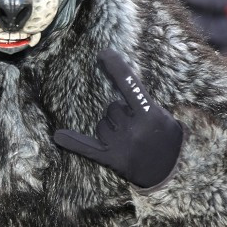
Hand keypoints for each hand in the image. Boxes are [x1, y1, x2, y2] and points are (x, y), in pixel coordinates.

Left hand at [53, 49, 183, 189]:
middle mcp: (134, 128)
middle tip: (134, 128)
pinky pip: (88, 148)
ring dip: (110, 128)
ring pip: (101, 125)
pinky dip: (73, 142)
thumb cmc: (167, 139)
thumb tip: (122, 84)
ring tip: (127, 140)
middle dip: (120, 114)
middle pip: (112, 108)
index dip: (117, 68)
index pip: (130, 85)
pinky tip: (59, 136)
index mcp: (150, 114)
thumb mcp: (164, 117)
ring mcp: (121, 144)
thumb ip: (145, 103)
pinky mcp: (111, 159)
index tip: (104, 53)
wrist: (168, 172)